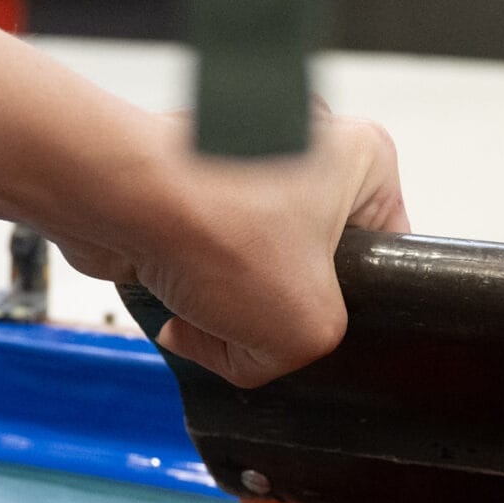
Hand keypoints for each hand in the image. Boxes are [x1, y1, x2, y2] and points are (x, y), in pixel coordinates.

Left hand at [60, 108, 407, 387]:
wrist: (120, 204)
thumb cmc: (216, 226)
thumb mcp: (311, 329)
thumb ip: (312, 351)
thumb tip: (258, 351)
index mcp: (361, 159)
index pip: (384, 252)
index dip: (356, 304)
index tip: (327, 322)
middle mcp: (303, 150)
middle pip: (312, 271)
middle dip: (282, 311)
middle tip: (266, 320)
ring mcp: (241, 169)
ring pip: (253, 273)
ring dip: (230, 310)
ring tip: (212, 308)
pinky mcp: (188, 193)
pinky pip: (204, 267)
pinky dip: (189, 297)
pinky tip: (178, 306)